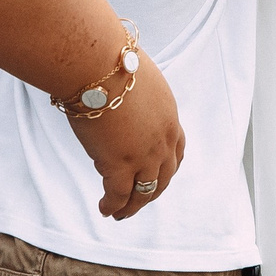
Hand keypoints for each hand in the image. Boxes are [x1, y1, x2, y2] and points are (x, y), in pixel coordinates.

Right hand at [61, 52, 185, 219]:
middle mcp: (162, 141)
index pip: (177, 151)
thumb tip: (121, 91)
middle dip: (151, 192)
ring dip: (132, 206)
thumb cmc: (110, 62)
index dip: (168, 168)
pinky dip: (112, 205)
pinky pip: (118, 194)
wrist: (98, 65)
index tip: (159, 176)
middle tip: (139, 201)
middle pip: (162, 177)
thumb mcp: (139, 79)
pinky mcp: (119, 164)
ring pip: (142, 192)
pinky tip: (105, 209)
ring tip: (120, 213)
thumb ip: (137, 96)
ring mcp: (143, 156)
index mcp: (170, 118)